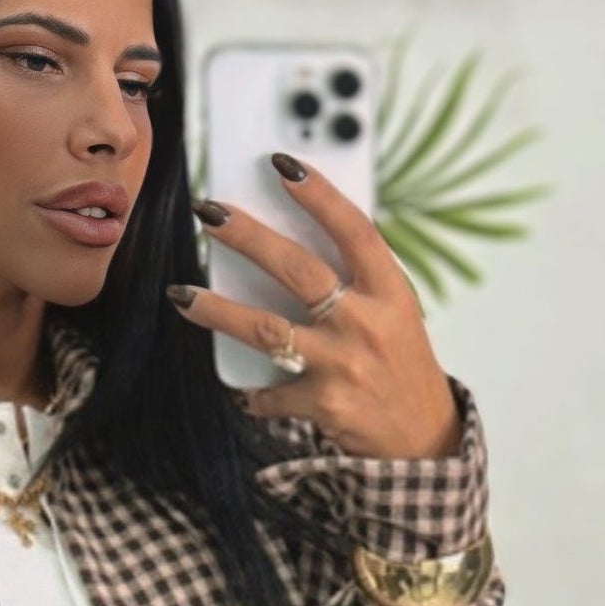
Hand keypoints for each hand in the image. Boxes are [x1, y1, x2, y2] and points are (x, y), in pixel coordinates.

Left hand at [169, 154, 462, 460]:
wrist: (422, 440)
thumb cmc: (401, 367)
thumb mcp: (395, 315)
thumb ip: (357, 282)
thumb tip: (291, 243)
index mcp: (390, 293)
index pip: (354, 231)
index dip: (319, 196)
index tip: (283, 166)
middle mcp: (367, 324)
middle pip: (298, 270)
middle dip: (248, 237)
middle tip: (210, 213)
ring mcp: (343, 365)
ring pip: (267, 330)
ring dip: (218, 311)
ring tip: (182, 295)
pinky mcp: (324, 404)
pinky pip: (271, 393)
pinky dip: (254, 393)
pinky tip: (246, 392)